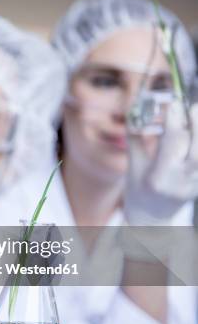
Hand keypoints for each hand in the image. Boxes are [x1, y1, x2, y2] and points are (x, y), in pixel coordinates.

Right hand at [125, 101, 197, 224]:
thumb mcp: (133, 166)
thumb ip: (136, 140)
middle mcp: (179, 183)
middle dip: (194, 125)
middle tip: (191, 107)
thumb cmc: (138, 191)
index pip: (171, 143)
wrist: (150, 219)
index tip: (172, 103)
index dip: (173, 120)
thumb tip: (135, 112)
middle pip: (195, 148)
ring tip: (196, 118)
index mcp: (157, 178)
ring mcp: (193, 187)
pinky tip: (196, 136)